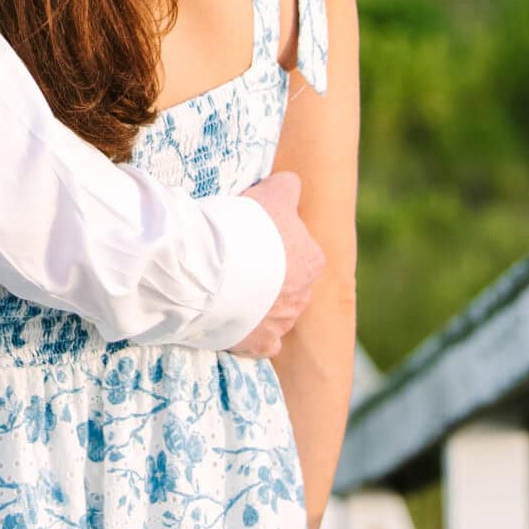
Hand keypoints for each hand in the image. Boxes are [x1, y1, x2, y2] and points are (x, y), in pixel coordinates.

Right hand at [230, 172, 323, 357]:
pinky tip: (233, 321)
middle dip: (269, 278)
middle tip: (237, 264)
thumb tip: (291, 184)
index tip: (250, 238)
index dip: (273, 243)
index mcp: (312, 259)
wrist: (215, 272)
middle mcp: (305, 294)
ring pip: (276, 312)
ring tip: (228, 291)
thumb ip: (287, 187)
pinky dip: (251, 334)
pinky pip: (262, 341)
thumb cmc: (245, 228)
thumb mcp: (272, 193)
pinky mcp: (263, 344)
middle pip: (288, 283)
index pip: (298, 248)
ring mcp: (284, 322)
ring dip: (258, 305)